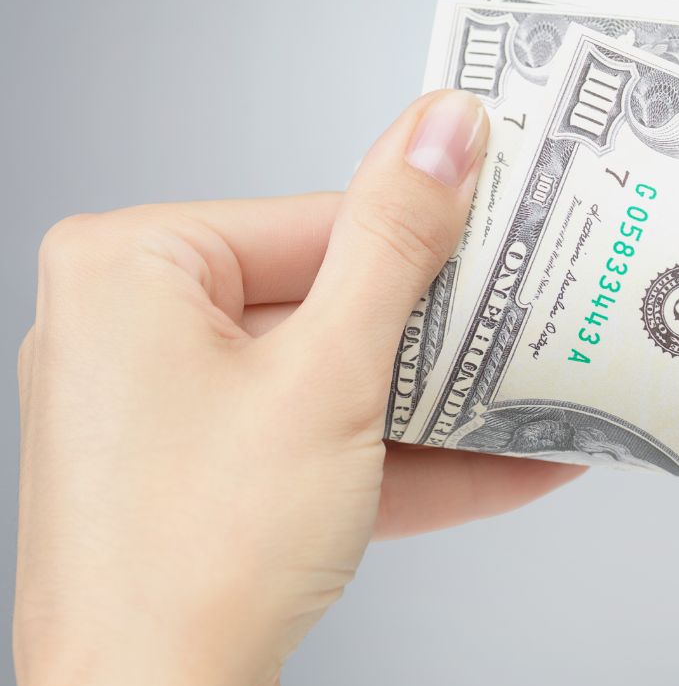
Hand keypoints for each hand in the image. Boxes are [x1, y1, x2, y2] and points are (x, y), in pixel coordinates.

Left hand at [14, 90, 582, 685]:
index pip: (318, 220)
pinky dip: (401, 456)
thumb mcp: (329, 374)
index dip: (426, 236)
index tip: (508, 232)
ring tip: (538, 392)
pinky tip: (507, 460)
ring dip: (438, 401)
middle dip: (441, 332)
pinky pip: (316, 440)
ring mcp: (168, 407)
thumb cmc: (194, 555)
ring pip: (331, 378)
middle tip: (533, 314)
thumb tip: (441, 130)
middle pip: (329, 300)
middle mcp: (133, 328)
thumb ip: (394, 243)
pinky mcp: (203, 473)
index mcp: (132, 268)